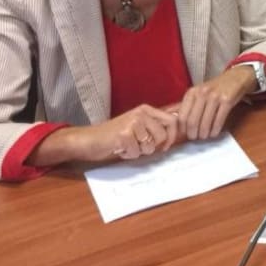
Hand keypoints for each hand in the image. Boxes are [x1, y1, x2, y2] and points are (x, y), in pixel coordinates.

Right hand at [53, 103, 179, 164]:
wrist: (89, 139)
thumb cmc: (115, 135)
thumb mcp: (137, 126)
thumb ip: (154, 127)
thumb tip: (176, 132)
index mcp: (146, 110)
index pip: (172, 120)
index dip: (172, 136)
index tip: (165, 146)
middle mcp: (141, 113)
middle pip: (162, 135)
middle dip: (152, 147)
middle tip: (139, 147)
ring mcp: (132, 123)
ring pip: (149, 146)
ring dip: (139, 151)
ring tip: (127, 146)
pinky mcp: (124, 135)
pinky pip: (136, 152)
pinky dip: (128, 155)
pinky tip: (119, 149)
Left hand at [175, 65, 256, 140]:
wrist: (235, 77)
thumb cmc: (215, 88)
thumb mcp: (199, 92)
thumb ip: (188, 106)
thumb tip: (177, 124)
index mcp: (192, 92)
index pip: (182, 116)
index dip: (183, 129)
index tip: (186, 134)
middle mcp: (202, 93)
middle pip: (192, 121)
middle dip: (193, 134)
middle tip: (196, 138)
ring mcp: (215, 97)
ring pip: (205, 123)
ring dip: (204, 134)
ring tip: (205, 136)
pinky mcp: (227, 100)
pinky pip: (218, 121)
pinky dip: (215, 131)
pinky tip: (214, 133)